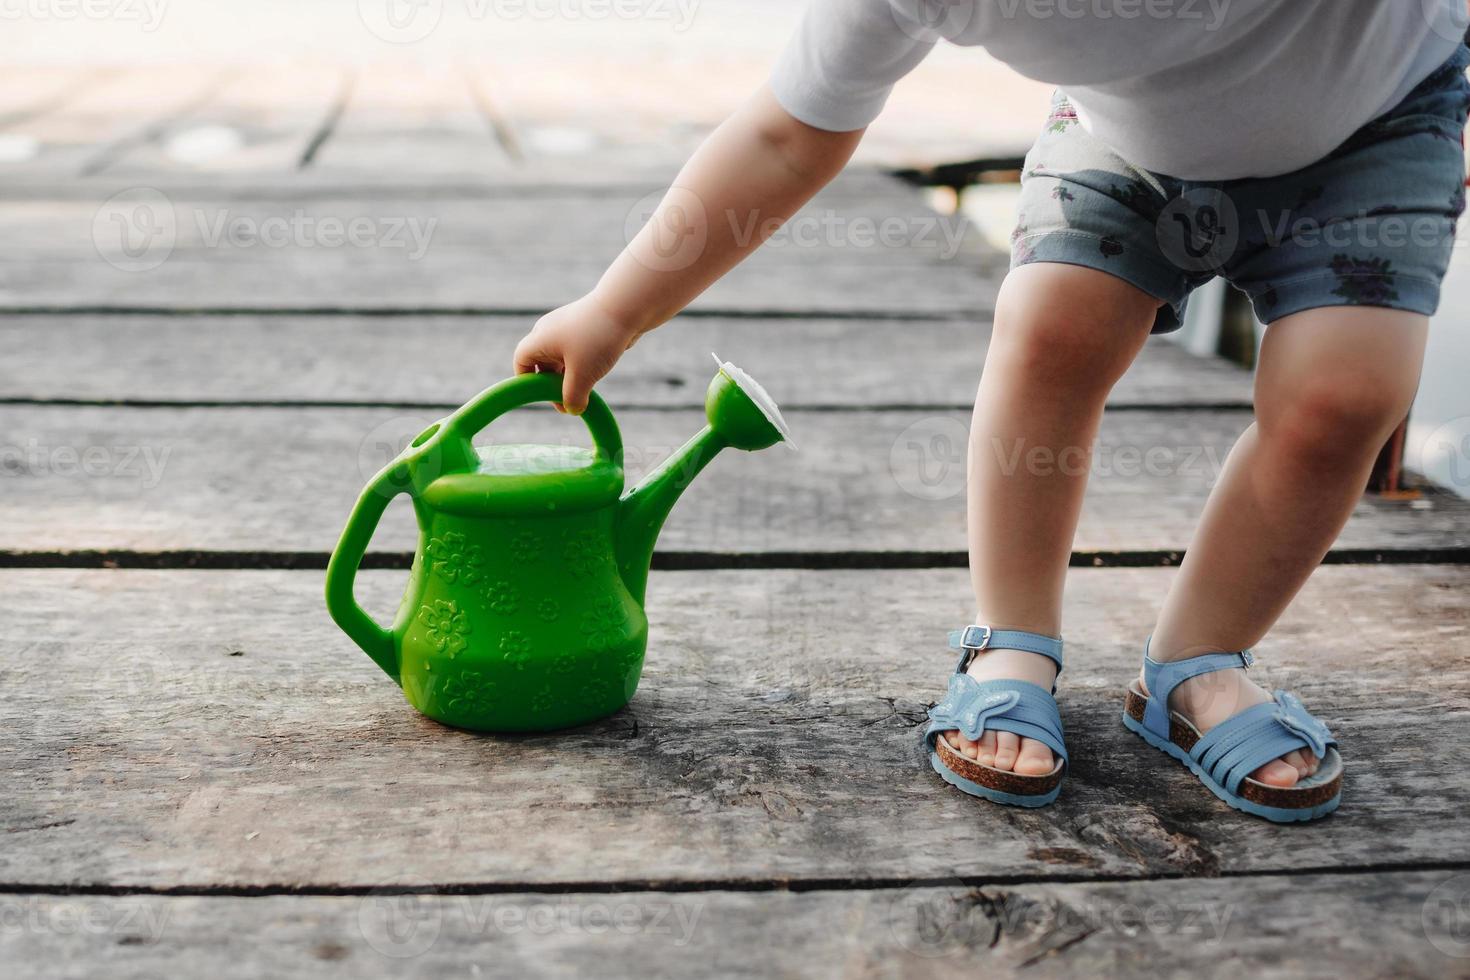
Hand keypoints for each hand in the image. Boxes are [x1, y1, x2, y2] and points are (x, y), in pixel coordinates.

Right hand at [512, 294, 640, 413]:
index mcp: (540, 338)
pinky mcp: (587, 328)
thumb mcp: (582, 375)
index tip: (540, 398)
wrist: (627, 306)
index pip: (522, 362)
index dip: (526, 382)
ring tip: (582, 394)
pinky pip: (578, 352)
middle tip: (567, 403)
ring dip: (568, 377)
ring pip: (562, 358)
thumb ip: (573, 397)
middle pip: (542, 363)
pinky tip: (594, 376)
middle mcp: (551, 331)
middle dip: (551, 385)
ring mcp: (570, 328)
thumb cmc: (598, 338)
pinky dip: (582, 366)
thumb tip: (573, 409)